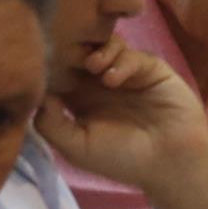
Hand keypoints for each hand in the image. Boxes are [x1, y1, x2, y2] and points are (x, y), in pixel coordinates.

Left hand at [38, 41, 207, 208]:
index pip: (58, 71)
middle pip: (80, 51)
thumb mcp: (76, 147)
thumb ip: (50, 123)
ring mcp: (126, 73)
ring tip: (93, 66)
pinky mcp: (150, 68)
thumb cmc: (122, 159)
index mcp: (79, 99)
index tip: (41, 63)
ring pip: (105, 45)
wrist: (170, 163)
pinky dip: (120, 61)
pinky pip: (132, 54)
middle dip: (72, 49)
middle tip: (67, 54)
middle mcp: (100, 82)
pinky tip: (113, 79)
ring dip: (96, 51)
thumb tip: (37, 93)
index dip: (49, 64)